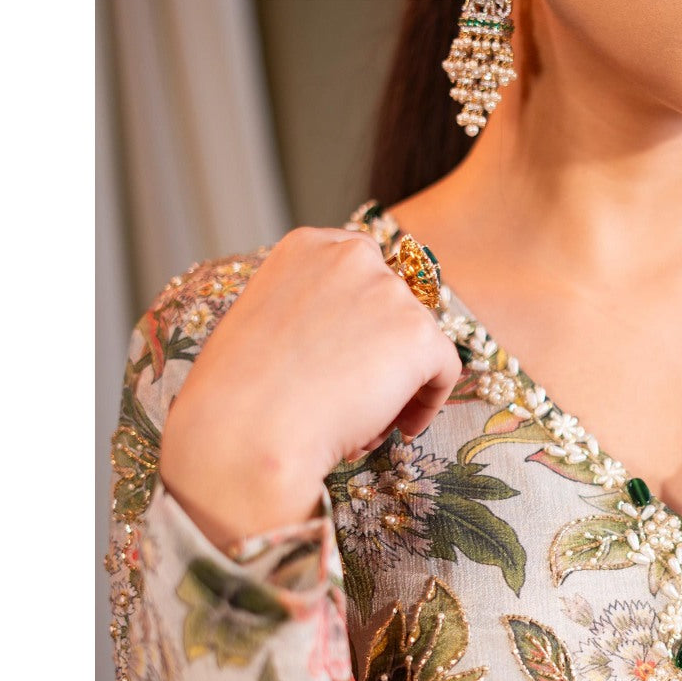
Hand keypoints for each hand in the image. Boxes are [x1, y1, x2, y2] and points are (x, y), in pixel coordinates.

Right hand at [158, 227, 462, 549]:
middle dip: (383, 352)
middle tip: (360, 397)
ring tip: (361, 424)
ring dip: (398, 384)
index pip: (363, 268)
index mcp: (307, 247)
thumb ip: (306, 311)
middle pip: (396, 305)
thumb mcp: (261, 325)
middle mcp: (353, 256)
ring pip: (418, 344)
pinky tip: (399, 429)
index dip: (366, 317)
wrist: (246, 434)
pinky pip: (444, 371)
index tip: (354, 353)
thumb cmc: (236, 397)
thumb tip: (342, 338)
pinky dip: (428, 403)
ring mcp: (390, 292)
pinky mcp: (420, 335)